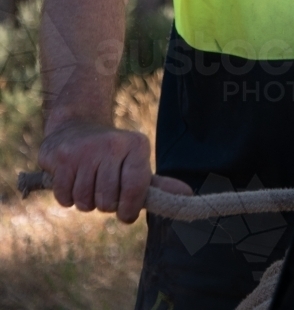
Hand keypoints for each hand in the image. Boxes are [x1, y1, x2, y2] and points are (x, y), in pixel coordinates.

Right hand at [38, 121, 191, 222]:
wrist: (76, 125)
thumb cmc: (111, 155)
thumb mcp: (136, 164)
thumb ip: (159, 185)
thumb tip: (189, 196)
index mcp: (136, 146)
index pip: (136, 190)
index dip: (129, 209)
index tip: (125, 211)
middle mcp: (112, 144)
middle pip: (108, 202)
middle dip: (104, 204)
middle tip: (102, 186)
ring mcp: (86, 149)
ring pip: (85, 202)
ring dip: (84, 200)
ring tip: (87, 179)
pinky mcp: (62, 156)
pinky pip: (64, 198)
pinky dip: (66, 196)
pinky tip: (71, 177)